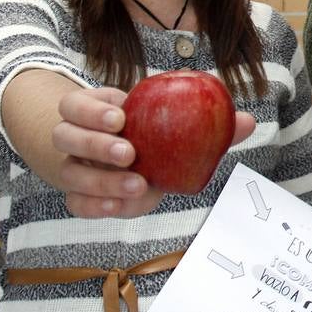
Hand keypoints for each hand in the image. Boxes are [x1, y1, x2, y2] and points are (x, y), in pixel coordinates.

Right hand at [52, 87, 255, 218]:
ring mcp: (72, 167)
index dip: (92, 110)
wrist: (116, 156)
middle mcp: (74, 137)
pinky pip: (76, 203)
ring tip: (137, 185)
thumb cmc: (146, 131)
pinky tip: (120, 207)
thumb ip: (206, 120)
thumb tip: (246, 121)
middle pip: (64, 136)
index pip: (75, 104)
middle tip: (130, 153)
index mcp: (92, 109)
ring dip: (101, 181)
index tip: (121, 118)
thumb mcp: (166, 119)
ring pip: (70, 174)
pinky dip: (97, 206)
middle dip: (96, 145)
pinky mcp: (78, 195)